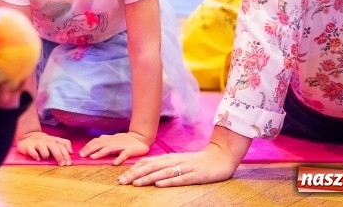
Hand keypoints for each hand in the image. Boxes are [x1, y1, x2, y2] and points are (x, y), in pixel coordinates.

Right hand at [16, 131, 72, 165]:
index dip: (66, 154)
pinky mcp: (28, 147)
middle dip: (59, 155)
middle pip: (54, 147)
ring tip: (46, 158)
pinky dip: (34, 154)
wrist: (29, 136)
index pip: (61, 146)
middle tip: (62, 164)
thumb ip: (64, 144)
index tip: (68, 163)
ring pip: (42, 147)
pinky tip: (37, 158)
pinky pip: (31, 150)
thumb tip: (72, 151)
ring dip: (45, 153)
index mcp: (53, 142)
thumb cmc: (45, 141)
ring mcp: (37, 144)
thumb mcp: (55, 141)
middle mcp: (46, 142)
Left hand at [79, 131, 150, 165]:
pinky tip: (114, 163)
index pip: (96, 141)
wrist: (141, 137)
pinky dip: (119, 158)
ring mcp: (121, 146)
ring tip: (93, 157)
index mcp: (110, 139)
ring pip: (109, 148)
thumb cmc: (126, 139)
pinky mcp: (130, 150)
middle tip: (82, 155)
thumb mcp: (114, 138)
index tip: (80, 152)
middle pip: (100, 144)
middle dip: (90, 149)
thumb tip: (96, 140)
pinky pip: (124, 154)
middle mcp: (113, 142)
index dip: (88, 146)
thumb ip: (105, 139)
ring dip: (100, 153)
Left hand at [118, 143, 239, 186]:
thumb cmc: (198, 161)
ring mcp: (185, 167)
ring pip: (163, 172)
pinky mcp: (196, 175)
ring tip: (136, 183)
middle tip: (122, 182)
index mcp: (170, 158)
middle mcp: (175, 161)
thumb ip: (165, 165)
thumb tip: (147, 171)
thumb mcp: (179, 161)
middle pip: (151, 166)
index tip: (121, 176)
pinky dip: (168, 181)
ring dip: (148, 177)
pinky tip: (159, 184)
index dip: (133, 169)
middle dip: (135, 174)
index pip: (147, 161)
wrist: (221, 156)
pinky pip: (181, 178)